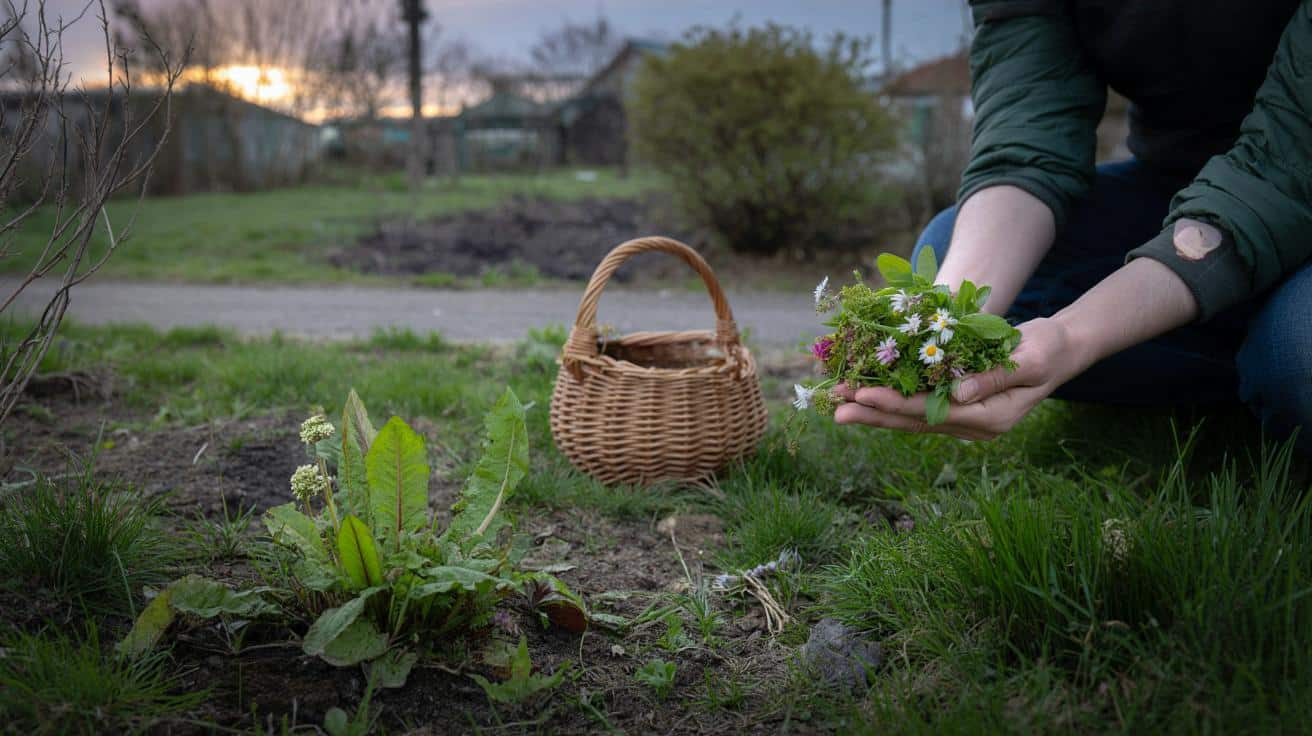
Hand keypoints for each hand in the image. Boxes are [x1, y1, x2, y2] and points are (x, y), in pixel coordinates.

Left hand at [831, 318, 1088, 440]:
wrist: (1060, 351)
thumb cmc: (1047, 348)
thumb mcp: (1029, 358)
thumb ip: (994, 376)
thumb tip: (958, 393)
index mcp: (991, 418)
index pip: (933, 413)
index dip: (896, 404)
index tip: (864, 394)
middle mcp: (974, 427)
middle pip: (914, 422)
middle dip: (873, 413)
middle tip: (835, 408)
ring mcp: (965, 421)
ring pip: (911, 419)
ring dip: (875, 411)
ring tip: (839, 404)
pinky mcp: (958, 409)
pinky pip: (918, 409)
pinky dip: (889, 403)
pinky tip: (863, 396)